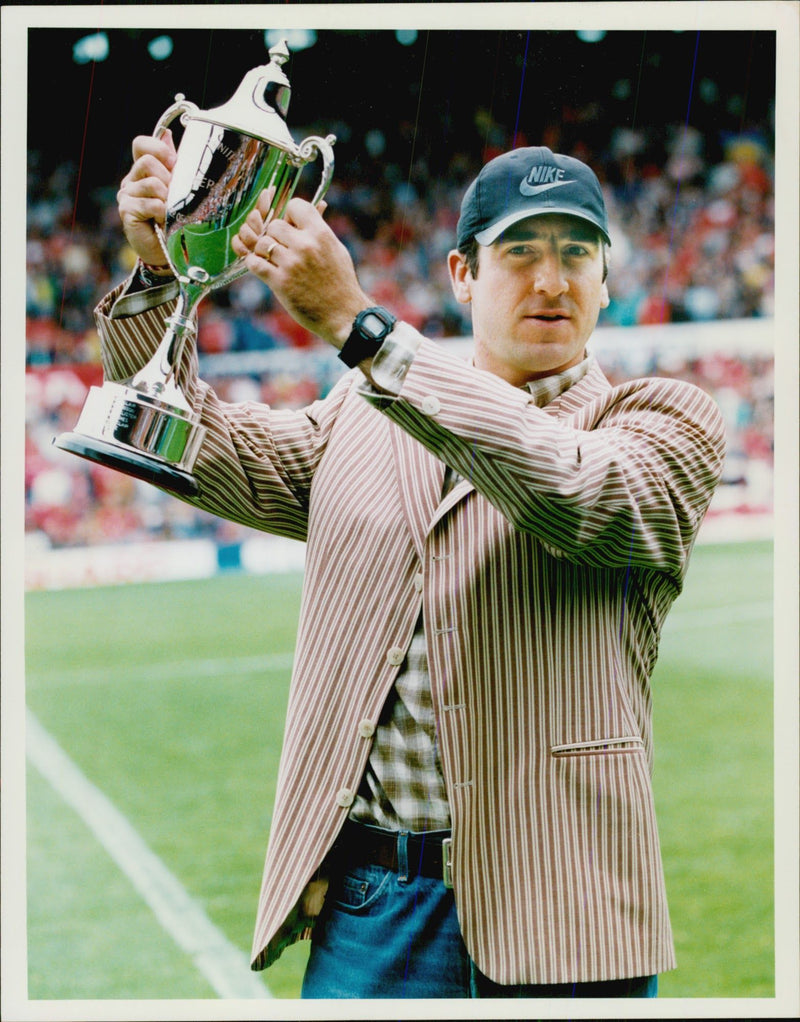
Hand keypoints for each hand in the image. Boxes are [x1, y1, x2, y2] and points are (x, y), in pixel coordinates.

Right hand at [117, 130, 176, 267]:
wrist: (170, 250)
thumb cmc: (175, 218)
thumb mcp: (177, 187)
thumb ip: (172, 163)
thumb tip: (167, 134)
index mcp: (142, 170)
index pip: (142, 144)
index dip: (159, 149)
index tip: (174, 164)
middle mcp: (131, 180)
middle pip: (147, 162)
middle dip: (167, 178)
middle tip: (173, 197)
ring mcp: (126, 196)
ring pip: (152, 184)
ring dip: (168, 200)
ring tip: (169, 213)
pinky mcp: (126, 211)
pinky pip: (152, 204)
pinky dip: (164, 214)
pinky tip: (163, 222)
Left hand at [232, 195, 371, 347]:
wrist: (344, 315)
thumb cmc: (341, 283)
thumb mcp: (336, 249)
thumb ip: (321, 230)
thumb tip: (319, 206)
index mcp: (321, 233)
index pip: (295, 205)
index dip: (289, 214)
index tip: (291, 226)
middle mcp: (306, 245)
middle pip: (274, 225)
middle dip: (274, 235)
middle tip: (281, 248)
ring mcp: (292, 264)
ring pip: (262, 243)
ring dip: (263, 251)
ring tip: (273, 260)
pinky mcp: (281, 282)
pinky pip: (255, 263)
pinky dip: (255, 264)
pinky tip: (264, 269)